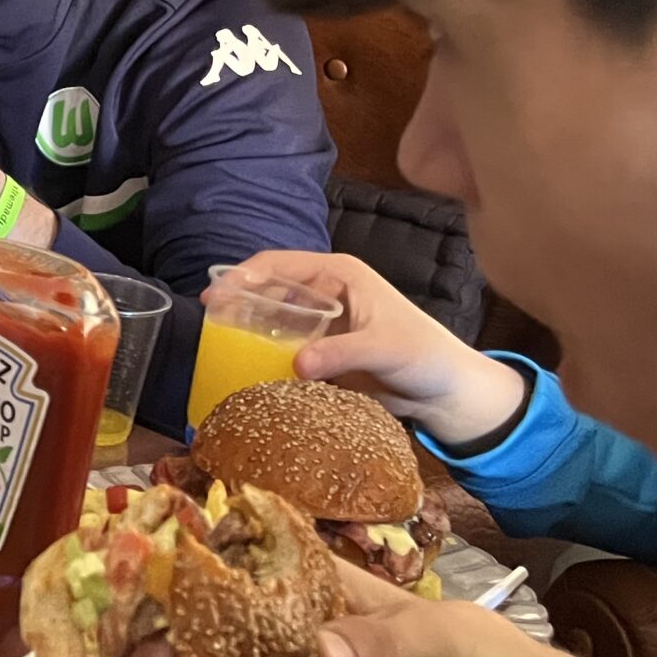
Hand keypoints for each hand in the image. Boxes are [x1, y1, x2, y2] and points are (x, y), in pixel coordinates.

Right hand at [215, 253, 526, 445]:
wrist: (448, 392)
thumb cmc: (425, 357)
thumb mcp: (385, 349)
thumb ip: (343, 353)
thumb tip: (297, 364)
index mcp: (339, 274)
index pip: (278, 264)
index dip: (241, 276)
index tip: (213, 296)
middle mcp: (326, 291)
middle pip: (267, 287)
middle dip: (236, 301)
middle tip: (208, 323)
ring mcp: (322, 321)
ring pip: (271, 317)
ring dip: (247, 327)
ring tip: (219, 346)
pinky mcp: (321, 349)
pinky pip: (282, 345)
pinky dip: (263, 353)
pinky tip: (245, 368)